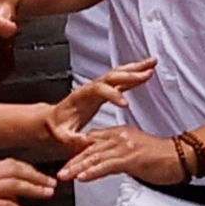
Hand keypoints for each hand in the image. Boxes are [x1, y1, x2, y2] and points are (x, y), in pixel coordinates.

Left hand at [41, 58, 155, 149]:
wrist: (53, 120)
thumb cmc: (58, 128)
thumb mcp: (62, 136)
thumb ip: (71, 139)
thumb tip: (82, 142)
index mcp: (82, 97)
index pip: (98, 90)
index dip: (111, 95)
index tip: (124, 103)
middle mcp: (91, 88)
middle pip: (112, 76)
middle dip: (130, 74)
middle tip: (147, 73)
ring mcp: (99, 87)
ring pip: (118, 73)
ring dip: (135, 68)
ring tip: (151, 63)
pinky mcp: (104, 90)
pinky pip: (121, 79)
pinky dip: (134, 74)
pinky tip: (145, 72)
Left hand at [58, 124, 186, 185]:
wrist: (181, 156)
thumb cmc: (162, 157)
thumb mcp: (135, 152)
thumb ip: (119, 154)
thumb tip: (108, 163)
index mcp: (119, 133)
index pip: (93, 143)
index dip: (78, 154)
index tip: (67, 164)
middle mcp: (119, 137)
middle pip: (90, 149)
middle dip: (73, 162)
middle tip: (60, 172)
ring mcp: (124, 146)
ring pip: (95, 157)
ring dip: (77, 167)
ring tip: (65, 175)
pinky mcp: (130, 158)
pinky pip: (107, 165)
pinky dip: (92, 171)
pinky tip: (82, 177)